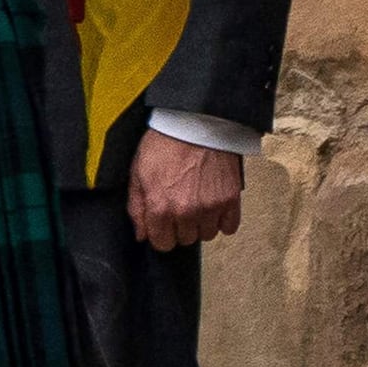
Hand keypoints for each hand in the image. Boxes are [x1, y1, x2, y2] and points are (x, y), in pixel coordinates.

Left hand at [126, 130, 246, 251]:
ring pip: (207, 235)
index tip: (164, 223)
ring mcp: (210, 207)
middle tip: (181, 205)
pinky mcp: (230, 199)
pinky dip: (223, 220)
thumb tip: (141, 234)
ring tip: (198, 203)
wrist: (195, 122)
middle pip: (185, 240)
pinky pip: (229, 227)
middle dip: (181, 226)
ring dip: (201, 223)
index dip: (161, 233)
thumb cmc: (166, 142)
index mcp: (160, 207)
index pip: (162, 244)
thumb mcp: (138, 172)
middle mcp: (186, 212)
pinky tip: (214, 206)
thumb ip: (136, 207)